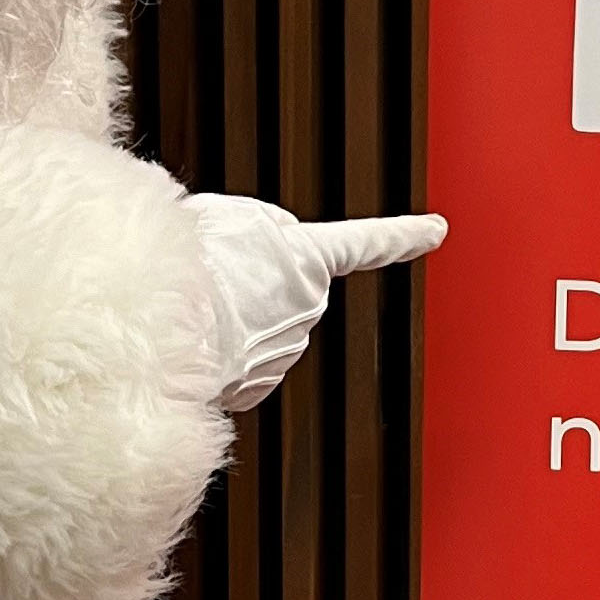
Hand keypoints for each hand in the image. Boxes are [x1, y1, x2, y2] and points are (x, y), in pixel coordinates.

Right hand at [185, 194, 445, 411]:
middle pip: (283, 287)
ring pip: (257, 325)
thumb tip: (258, 256)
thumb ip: (257, 230)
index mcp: (309, 256)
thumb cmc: (189, 265)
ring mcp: (285, 349)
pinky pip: (239, 360)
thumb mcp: (226, 216)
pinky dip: (218, 352)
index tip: (436, 230)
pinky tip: (196, 340)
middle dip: (251, 283)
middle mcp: (308, 305)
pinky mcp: (258, 384)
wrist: (163, 326)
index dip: (401, 235)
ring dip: (229, 316)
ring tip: (196, 305)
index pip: (365, 241)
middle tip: (212, 272)